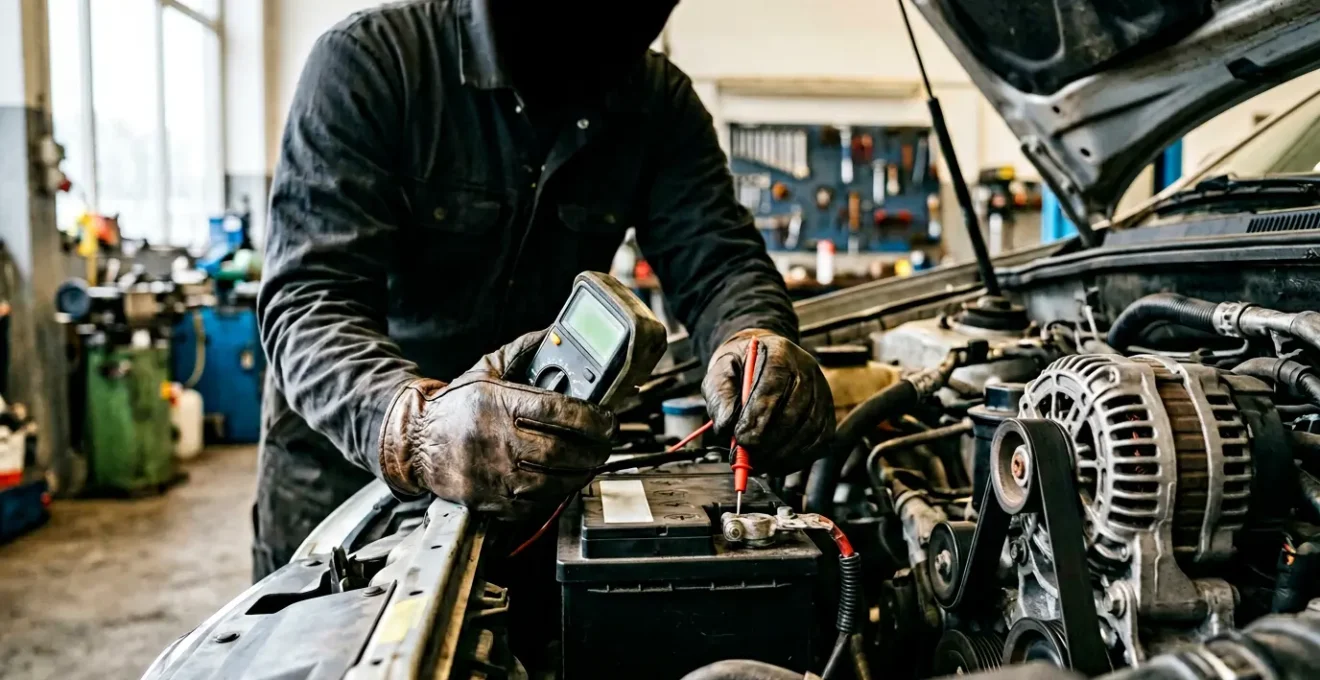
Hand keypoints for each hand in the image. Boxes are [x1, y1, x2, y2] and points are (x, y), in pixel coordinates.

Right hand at [378, 330, 614, 518]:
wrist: (415, 442)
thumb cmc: (454, 406)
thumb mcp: (486, 369)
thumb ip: (523, 351)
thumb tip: (555, 335)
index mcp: (495, 404)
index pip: (556, 412)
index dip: (591, 418)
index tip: (606, 418)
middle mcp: (495, 440)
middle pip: (561, 450)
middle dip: (594, 448)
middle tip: (605, 441)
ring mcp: (493, 475)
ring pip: (553, 481)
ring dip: (581, 472)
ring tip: (591, 461)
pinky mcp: (490, 501)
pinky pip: (535, 503)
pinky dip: (557, 493)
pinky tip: (565, 480)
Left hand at [701, 329, 833, 474]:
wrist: (759, 358)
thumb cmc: (739, 368)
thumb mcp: (720, 374)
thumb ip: (720, 398)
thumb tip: (727, 428)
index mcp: (779, 353)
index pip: (775, 386)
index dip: (759, 416)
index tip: (741, 439)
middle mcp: (806, 370)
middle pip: (796, 411)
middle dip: (770, 441)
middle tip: (747, 458)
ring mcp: (821, 391)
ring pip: (810, 429)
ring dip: (783, 453)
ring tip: (758, 464)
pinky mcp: (827, 412)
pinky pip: (820, 440)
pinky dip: (798, 458)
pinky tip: (777, 463)